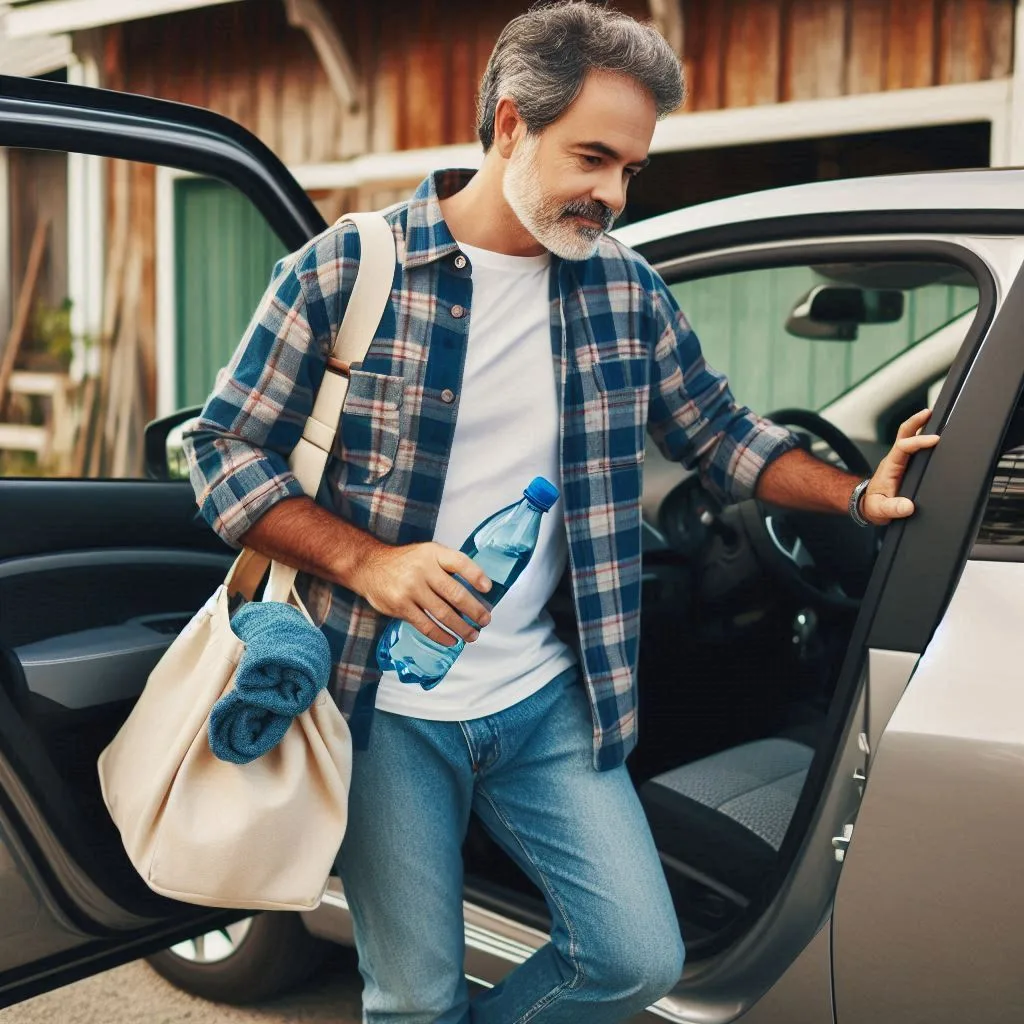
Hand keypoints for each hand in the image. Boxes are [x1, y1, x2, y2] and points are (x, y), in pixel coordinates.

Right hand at [351, 541, 492, 646]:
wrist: (370, 566)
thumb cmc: (405, 562)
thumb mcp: (427, 553)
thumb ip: (447, 566)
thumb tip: (476, 588)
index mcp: (433, 554)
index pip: (460, 563)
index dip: (476, 576)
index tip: (488, 589)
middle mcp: (423, 570)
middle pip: (455, 593)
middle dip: (474, 610)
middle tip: (485, 620)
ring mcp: (411, 589)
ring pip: (442, 613)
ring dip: (461, 627)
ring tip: (472, 635)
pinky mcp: (401, 606)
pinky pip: (426, 625)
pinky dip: (441, 635)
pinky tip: (451, 640)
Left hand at [860, 408, 939, 524]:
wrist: (868, 506)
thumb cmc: (874, 506)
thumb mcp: (880, 510)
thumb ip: (893, 508)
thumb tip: (908, 506)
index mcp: (890, 467)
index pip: (903, 447)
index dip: (918, 441)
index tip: (935, 440)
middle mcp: (894, 459)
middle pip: (903, 434)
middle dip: (915, 421)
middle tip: (930, 412)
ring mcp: (899, 460)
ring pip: (908, 436)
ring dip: (920, 425)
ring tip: (935, 415)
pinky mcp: (904, 463)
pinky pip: (913, 445)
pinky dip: (922, 436)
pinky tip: (933, 434)